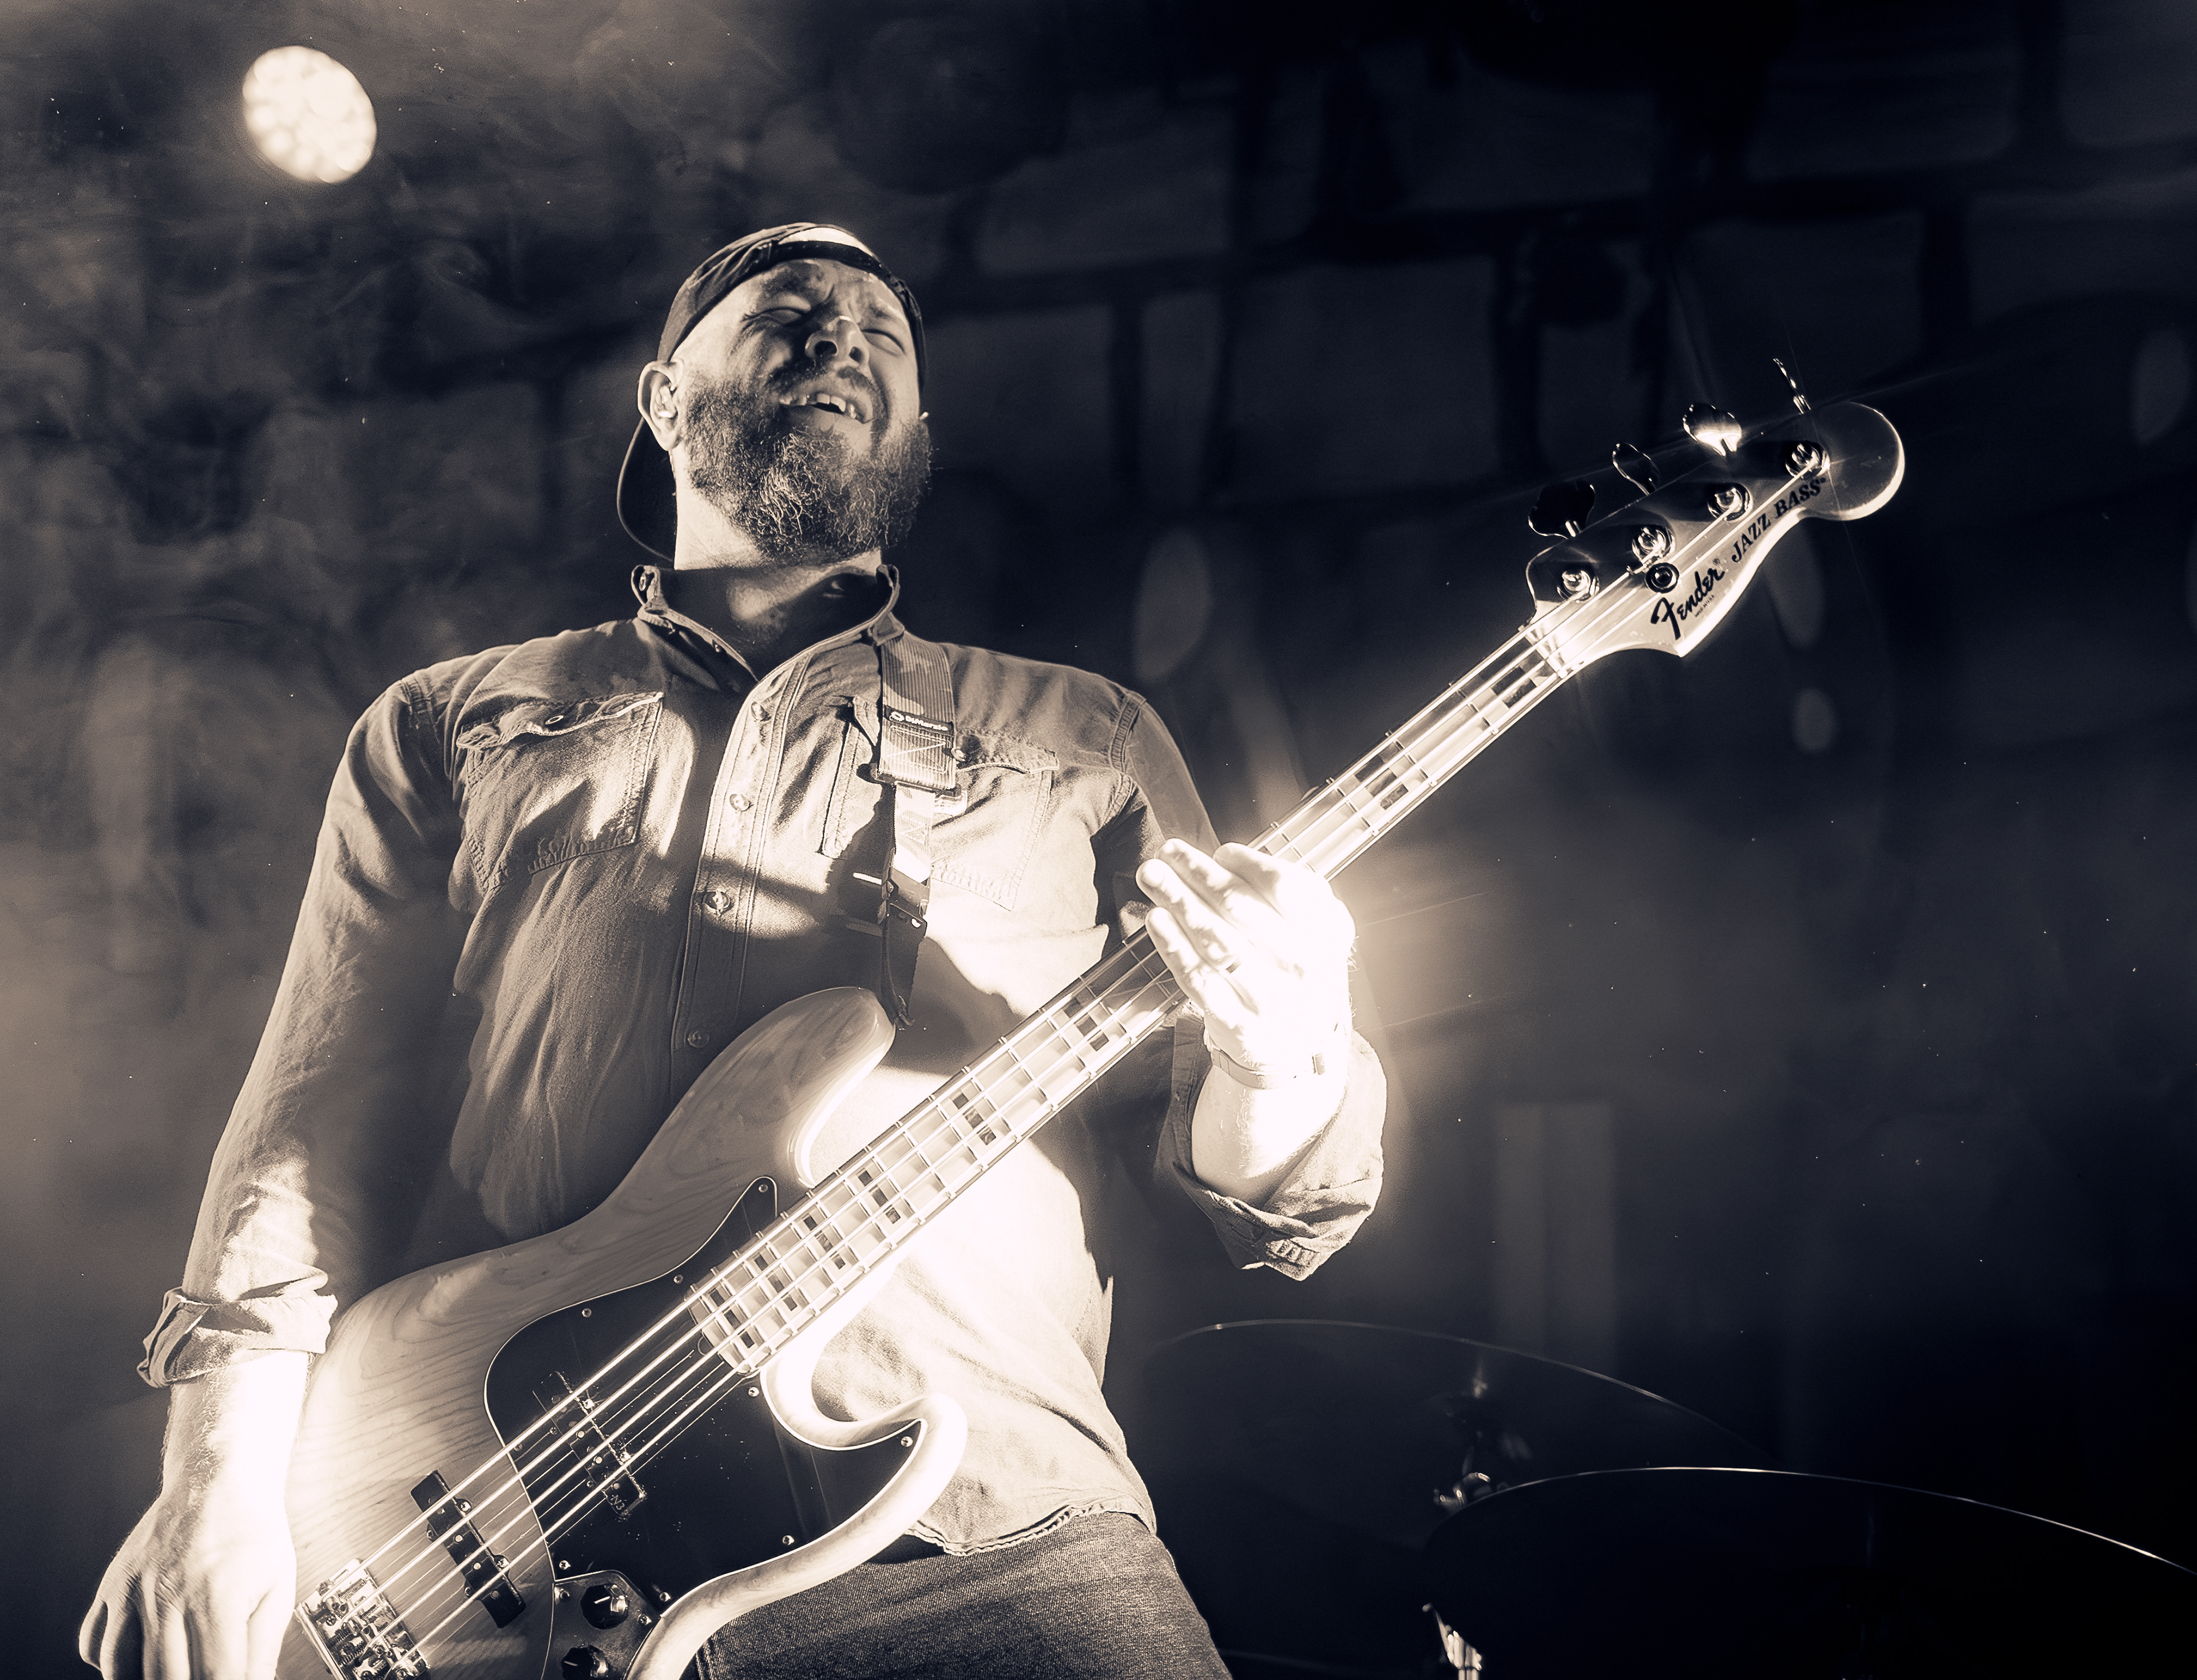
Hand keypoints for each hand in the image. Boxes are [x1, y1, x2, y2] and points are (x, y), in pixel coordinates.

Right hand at [80, 1479, 295, 1679]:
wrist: (217, 1480)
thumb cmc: (252, 1533)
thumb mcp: (277, 1589)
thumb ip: (263, 1648)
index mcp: (217, 1596)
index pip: (216, 1675)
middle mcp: (167, 1594)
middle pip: (164, 1679)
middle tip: (201, 1677)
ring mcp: (133, 1592)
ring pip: (119, 1670)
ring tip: (171, 1671)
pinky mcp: (112, 1588)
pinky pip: (93, 1646)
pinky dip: (112, 1663)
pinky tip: (138, 1658)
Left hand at [1135, 839, 1354, 1080]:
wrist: (1300, 1046)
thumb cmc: (1297, 969)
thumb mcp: (1317, 928)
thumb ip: (1287, 890)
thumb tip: (1228, 859)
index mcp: (1323, 931)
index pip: (1280, 885)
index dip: (1246, 863)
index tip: (1219, 852)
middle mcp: (1300, 963)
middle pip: (1239, 907)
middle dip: (1198, 874)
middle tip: (1168, 851)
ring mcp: (1269, 997)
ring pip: (1215, 940)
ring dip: (1179, 902)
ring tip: (1152, 876)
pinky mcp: (1238, 1024)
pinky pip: (1200, 979)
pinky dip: (1175, 948)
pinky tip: (1156, 921)